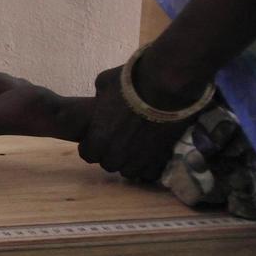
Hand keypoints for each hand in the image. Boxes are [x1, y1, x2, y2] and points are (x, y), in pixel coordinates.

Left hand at [77, 65, 195, 181]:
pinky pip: (150, 172)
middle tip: (118, 142)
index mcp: (99, 138)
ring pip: (129, 171)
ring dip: (129, 162)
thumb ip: (100, 98)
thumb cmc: (132, 82)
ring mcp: (139, 158)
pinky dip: (149, 167)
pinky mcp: (160, 157)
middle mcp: (117, 153)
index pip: (88, 155)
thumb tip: (101, 100)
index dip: (92, 147)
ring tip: (136, 149)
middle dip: (111, 155)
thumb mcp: (104, 84)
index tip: (98, 139)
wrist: (166, 86)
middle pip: (109, 164)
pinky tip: (151, 155)